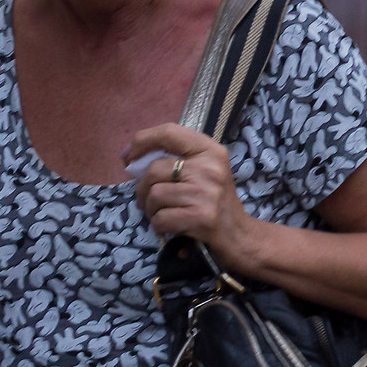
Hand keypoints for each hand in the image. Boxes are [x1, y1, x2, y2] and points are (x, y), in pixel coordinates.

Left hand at [125, 125, 253, 269]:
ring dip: (150, 209)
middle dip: (142, 187)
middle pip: (155, 169)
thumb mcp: (203, 170)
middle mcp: (210, 168)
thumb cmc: (214, 200)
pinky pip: (160, 218)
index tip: (128, 157)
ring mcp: (206, 193)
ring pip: (155, 195)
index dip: (142, 141)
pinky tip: (167, 226)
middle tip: (147, 199)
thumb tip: (129, 158)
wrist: (238, 233)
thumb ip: (175, 159)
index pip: (168, 132)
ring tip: (160, 213)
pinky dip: (157, 225)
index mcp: (210, 150)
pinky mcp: (201, 217)